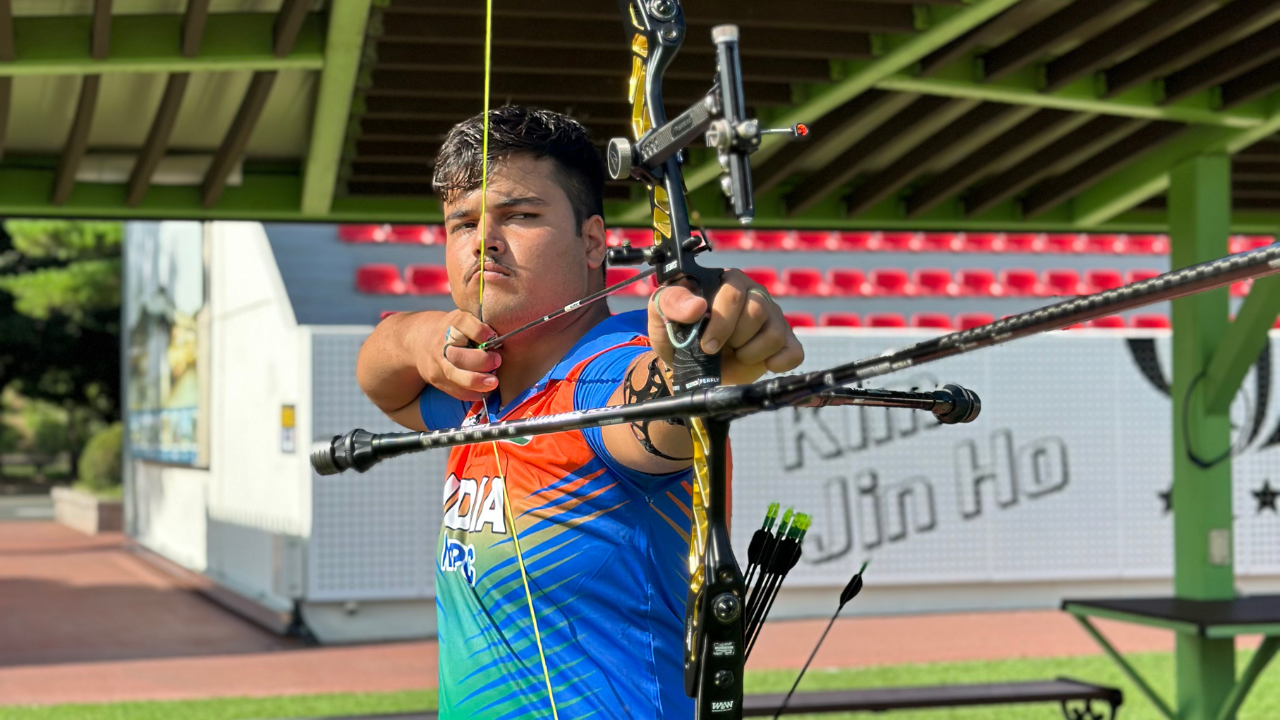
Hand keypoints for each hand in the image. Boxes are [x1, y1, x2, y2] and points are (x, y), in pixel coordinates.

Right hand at [419, 310, 501, 401]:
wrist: (420, 341)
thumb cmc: (456, 330)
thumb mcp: (465, 320)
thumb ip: (482, 326)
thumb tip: (512, 334)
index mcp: (452, 323)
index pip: (462, 323)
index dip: (478, 331)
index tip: (493, 337)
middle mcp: (441, 342)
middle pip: (458, 353)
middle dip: (480, 360)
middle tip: (497, 361)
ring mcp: (437, 362)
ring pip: (454, 374)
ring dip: (476, 381)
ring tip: (493, 382)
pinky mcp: (436, 379)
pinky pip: (453, 389)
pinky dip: (470, 393)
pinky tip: (483, 392)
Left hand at [647, 269, 803, 385]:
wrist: (687, 362)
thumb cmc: (677, 330)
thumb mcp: (662, 312)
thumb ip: (673, 302)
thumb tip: (697, 306)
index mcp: (727, 281)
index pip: (734, 293)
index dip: (721, 322)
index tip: (706, 345)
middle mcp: (754, 294)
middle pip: (757, 311)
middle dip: (734, 338)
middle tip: (716, 349)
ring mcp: (772, 317)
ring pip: (775, 333)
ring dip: (750, 352)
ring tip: (735, 354)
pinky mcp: (784, 342)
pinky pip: (794, 351)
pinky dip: (780, 362)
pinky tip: (762, 365)